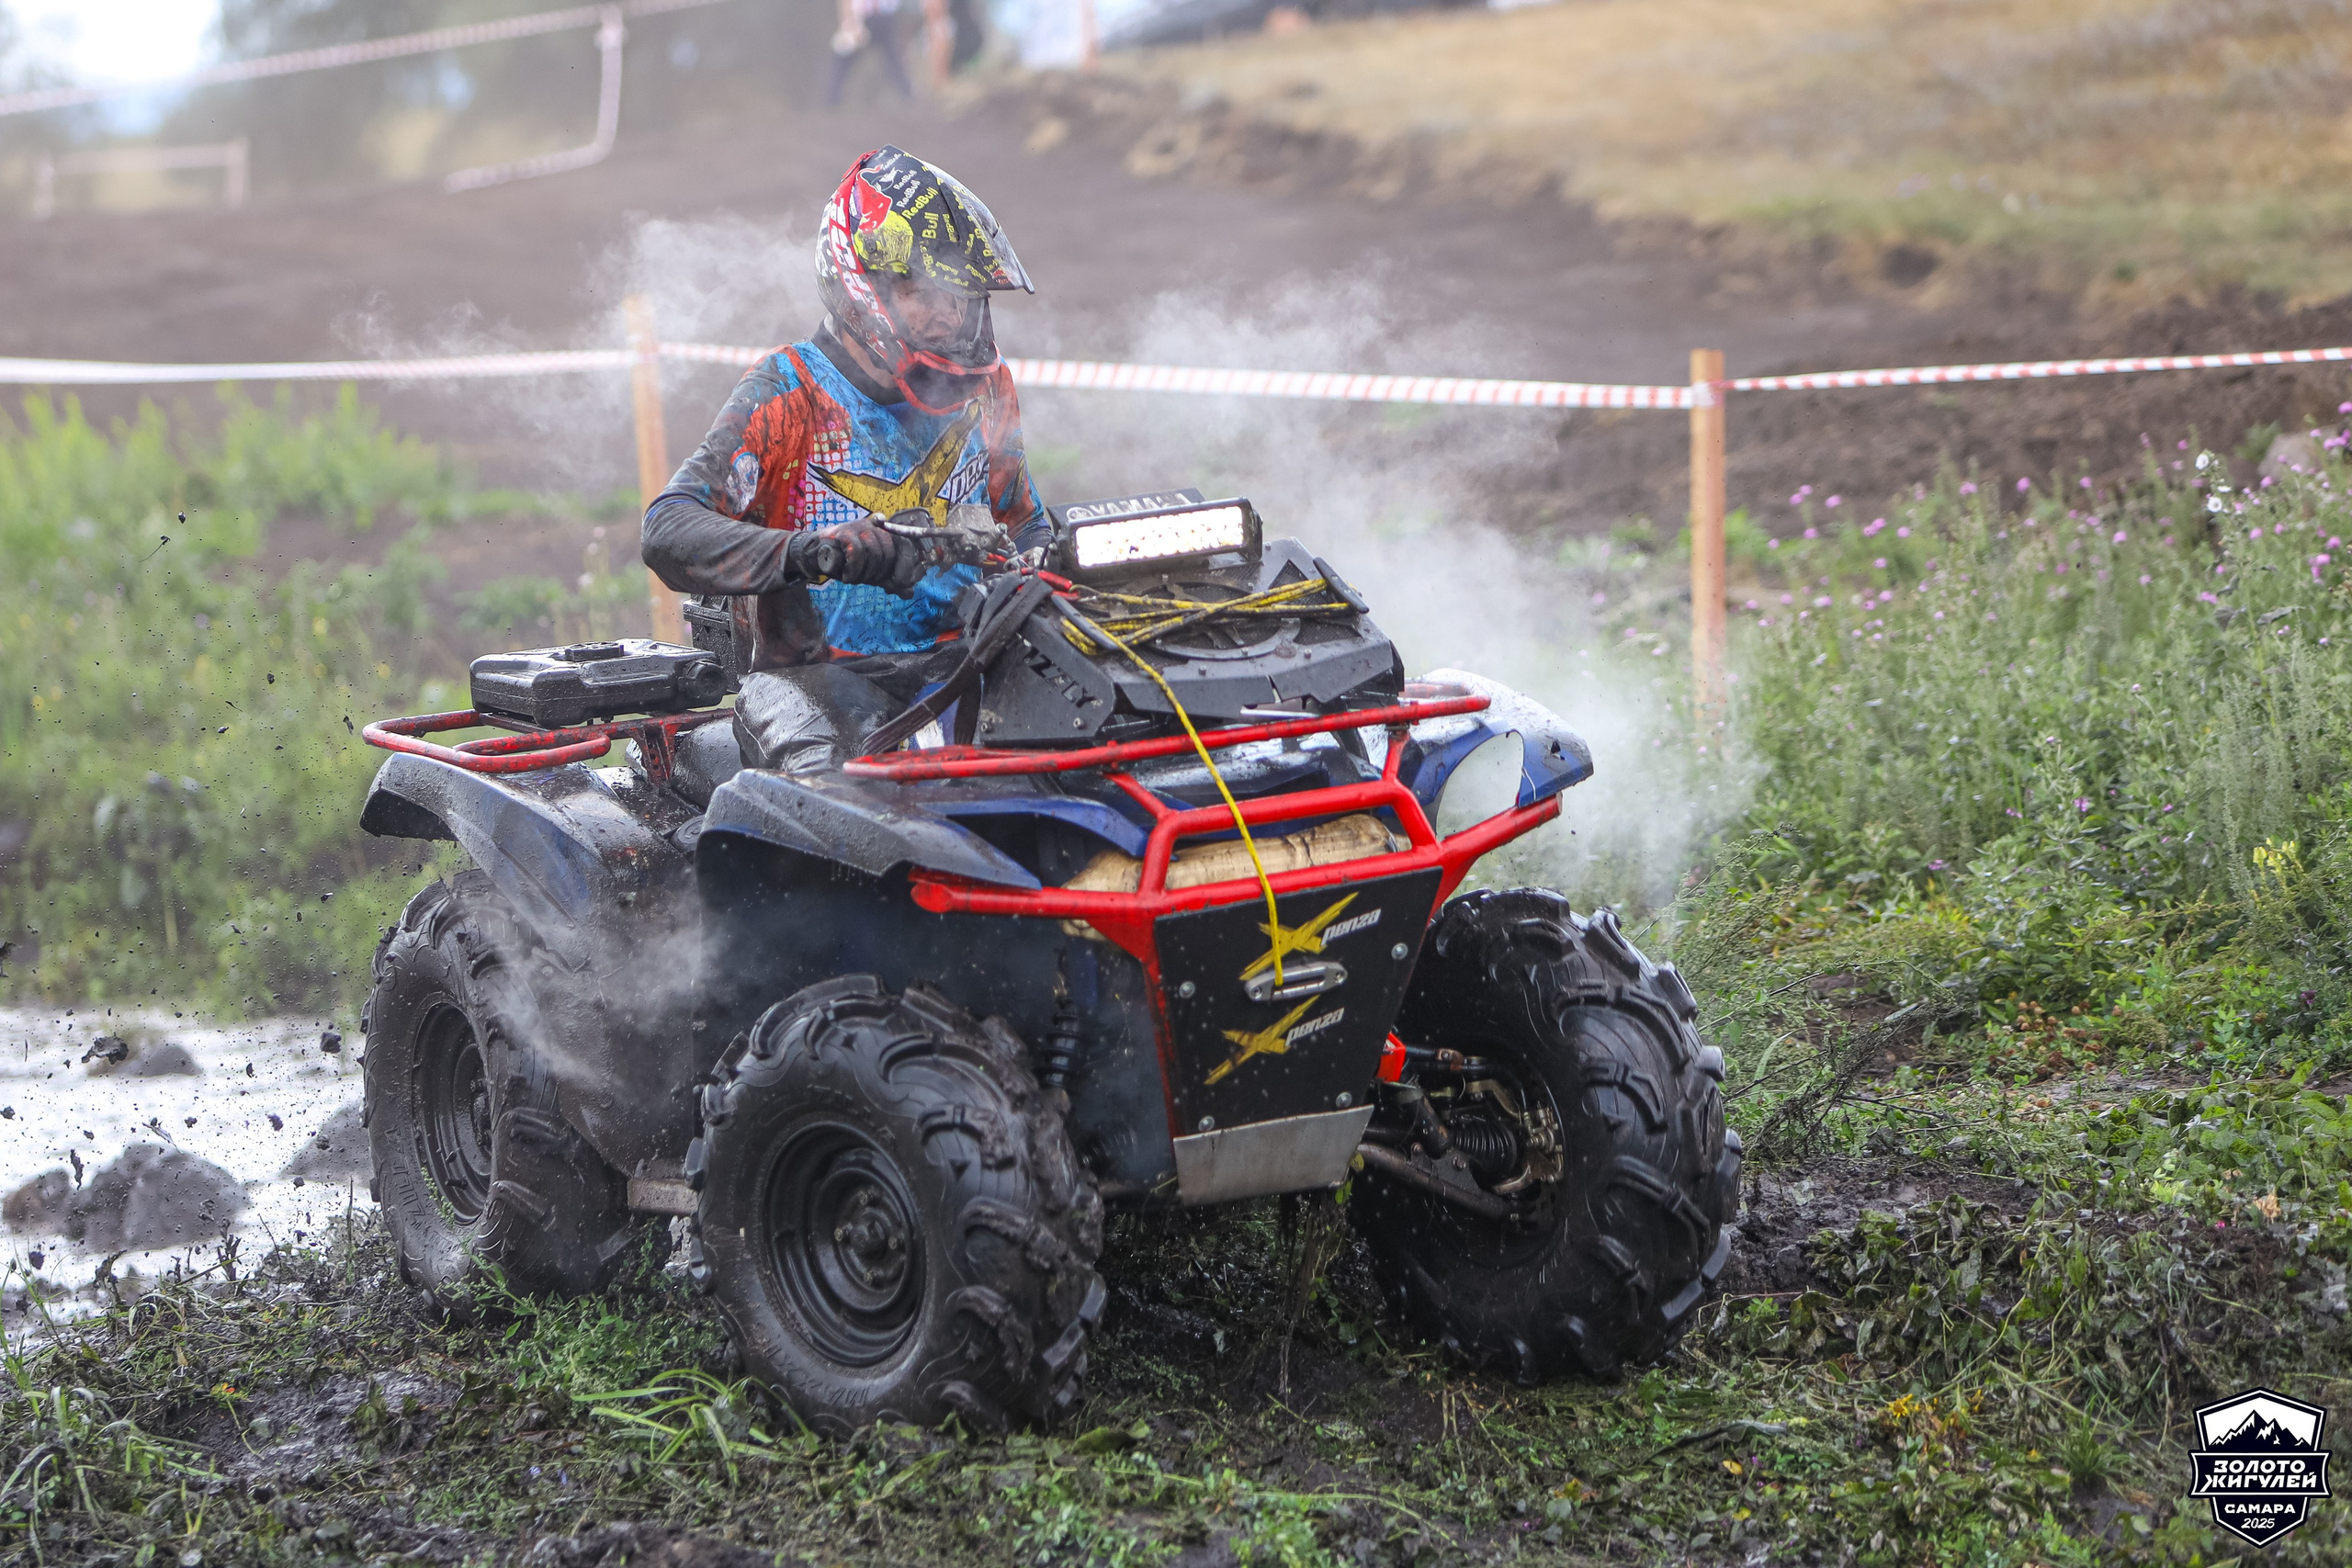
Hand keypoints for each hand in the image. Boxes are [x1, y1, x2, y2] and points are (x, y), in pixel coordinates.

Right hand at [790, 519, 925, 595]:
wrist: (816, 557)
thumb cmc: (846, 563)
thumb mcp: (872, 573)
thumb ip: (890, 581)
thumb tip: (909, 593)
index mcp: (886, 533)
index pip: (906, 544)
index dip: (906, 564)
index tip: (901, 582)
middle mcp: (875, 526)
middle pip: (890, 553)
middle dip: (880, 573)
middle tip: (867, 579)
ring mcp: (860, 526)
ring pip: (875, 554)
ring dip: (865, 573)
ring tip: (854, 576)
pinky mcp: (844, 531)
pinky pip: (857, 553)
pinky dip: (853, 570)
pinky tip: (846, 575)